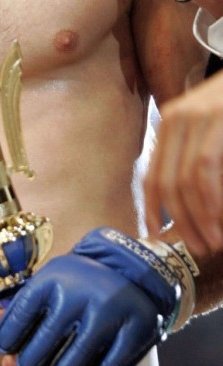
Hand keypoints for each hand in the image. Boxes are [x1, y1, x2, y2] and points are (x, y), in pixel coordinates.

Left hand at [0, 228, 186, 365]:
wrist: (134, 271)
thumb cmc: (81, 283)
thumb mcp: (49, 285)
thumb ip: (17, 307)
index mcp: (54, 279)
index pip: (20, 315)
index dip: (7, 339)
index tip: (5, 353)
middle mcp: (80, 294)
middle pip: (44, 344)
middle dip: (31, 365)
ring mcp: (109, 313)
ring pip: (74, 363)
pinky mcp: (136, 330)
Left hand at [145, 74, 222, 254]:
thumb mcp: (211, 128)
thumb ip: (195, 158)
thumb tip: (185, 209)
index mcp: (170, 122)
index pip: (151, 175)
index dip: (151, 210)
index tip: (157, 237)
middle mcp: (177, 117)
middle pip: (166, 182)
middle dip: (180, 222)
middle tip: (197, 248)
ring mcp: (198, 117)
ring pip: (186, 181)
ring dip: (200, 218)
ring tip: (213, 241)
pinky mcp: (218, 119)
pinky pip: (206, 169)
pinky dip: (212, 200)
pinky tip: (220, 220)